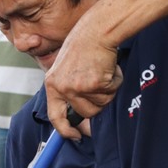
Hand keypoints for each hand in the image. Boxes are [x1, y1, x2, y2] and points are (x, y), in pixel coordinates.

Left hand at [45, 19, 121, 138]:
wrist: (95, 31)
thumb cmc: (83, 47)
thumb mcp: (66, 70)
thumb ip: (70, 92)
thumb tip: (83, 122)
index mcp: (52, 84)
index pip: (55, 116)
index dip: (65, 130)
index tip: (75, 136)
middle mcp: (62, 87)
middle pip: (86, 112)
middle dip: (98, 102)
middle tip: (100, 83)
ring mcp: (78, 87)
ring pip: (101, 104)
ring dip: (107, 91)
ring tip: (101, 71)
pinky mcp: (94, 83)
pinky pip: (111, 92)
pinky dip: (115, 82)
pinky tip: (109, 68)